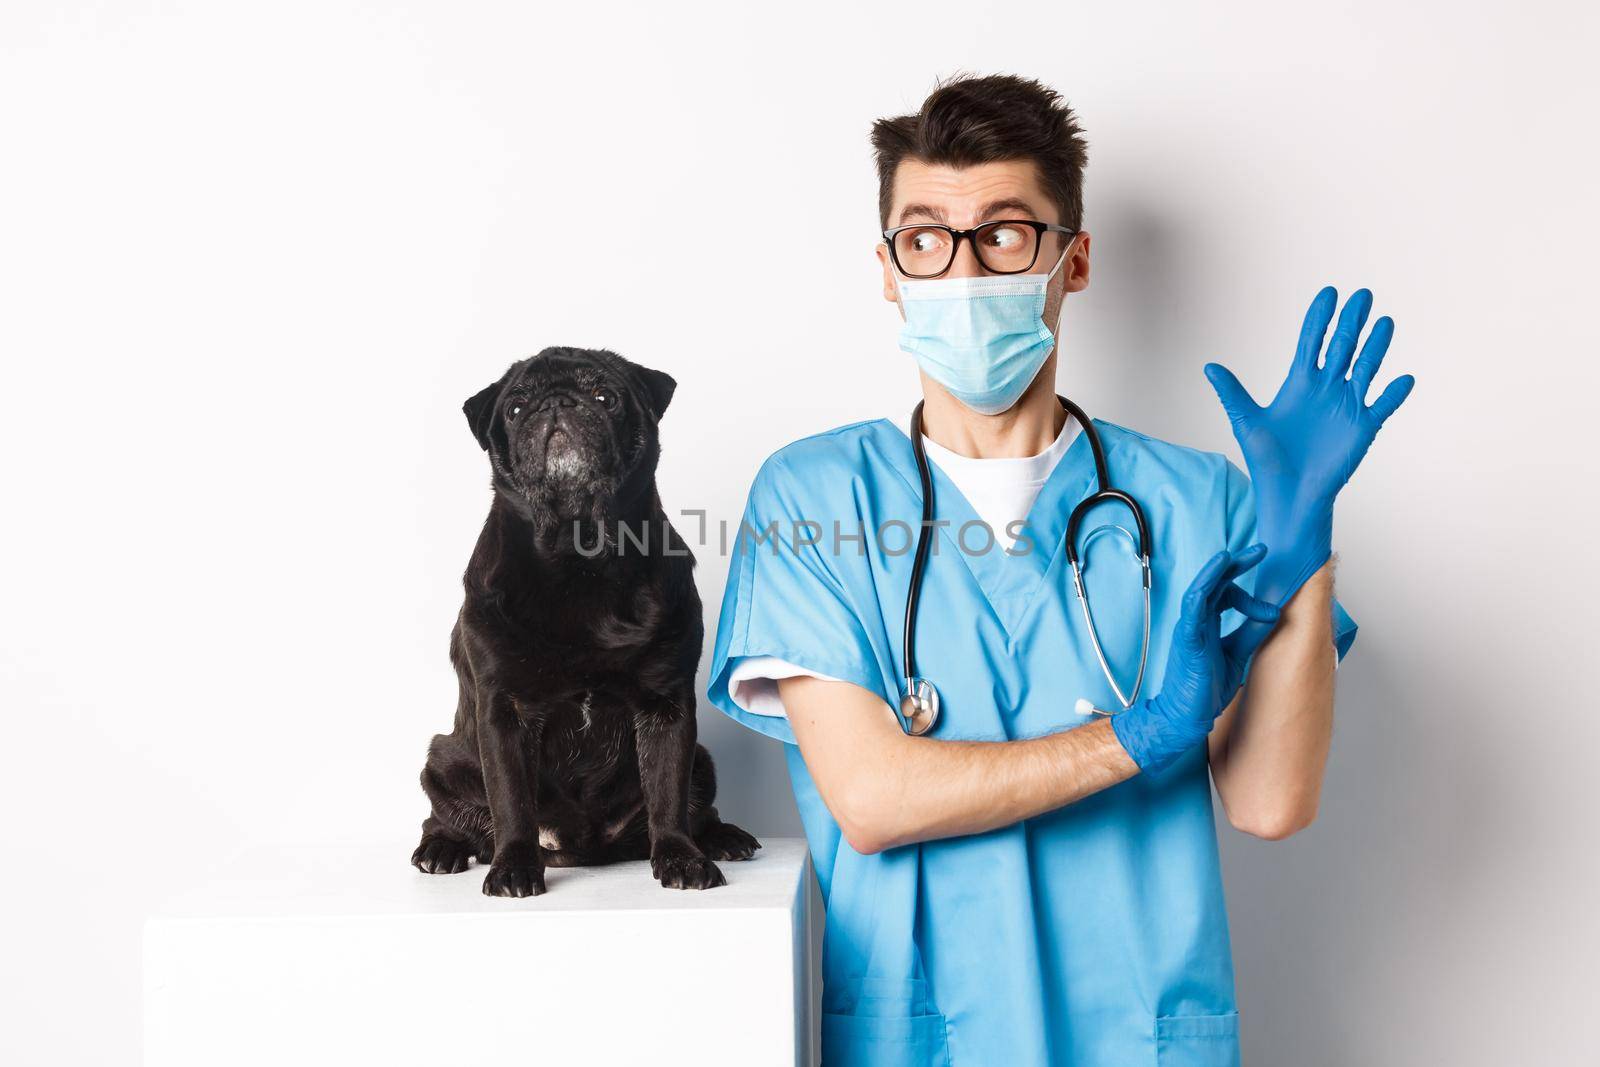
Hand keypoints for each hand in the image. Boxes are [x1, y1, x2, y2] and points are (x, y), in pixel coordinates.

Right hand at [1111, 546, 1281, 774]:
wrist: (1185, 716)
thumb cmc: (1205, 689)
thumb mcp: (1237, 655)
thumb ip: (1250, 633)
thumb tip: (1272, 614)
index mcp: (1208, 625)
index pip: (1227, 596)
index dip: (1250, 596)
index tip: (1273, 608)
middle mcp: (1197, 622)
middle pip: (1215, 584)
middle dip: (1236, 565)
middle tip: (1259, 550)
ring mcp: (1190, 628)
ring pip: (1201, 589)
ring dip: (1217, 570)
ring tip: (1233, 555)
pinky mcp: (1187, 639)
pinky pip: (1192, 608)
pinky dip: (1202, 589)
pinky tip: (1213, 575)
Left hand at [1204, 286, 1414, 602]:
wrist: (1288, 494)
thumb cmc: (1267, 460)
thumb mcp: (1247, 422)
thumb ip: (1233, 393)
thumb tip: (1209, 366)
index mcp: (1300, 383)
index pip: (1312, 342)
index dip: (1320, 318)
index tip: (1330, 293)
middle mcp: (1327, 389)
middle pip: (1342, 347)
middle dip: (1352, 322)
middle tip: (1363, 295)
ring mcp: (1347, 406)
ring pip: (1366, 369)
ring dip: (1376, 347)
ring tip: (1386, 323)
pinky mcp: (1363, 428)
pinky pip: (1382, 406)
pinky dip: (1394, 394)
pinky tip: (1404, 379)